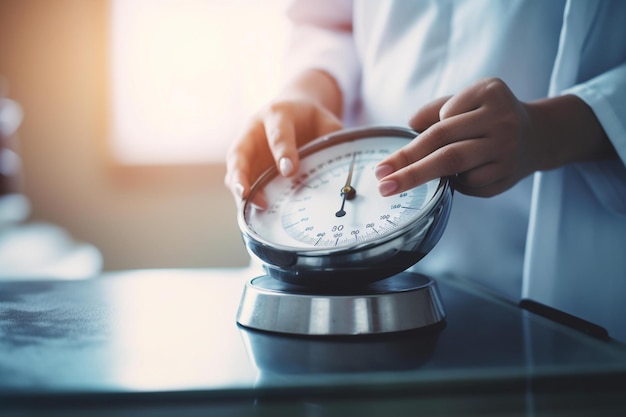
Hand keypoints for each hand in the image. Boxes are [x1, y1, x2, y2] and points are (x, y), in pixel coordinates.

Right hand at [225, 70, 343, 205]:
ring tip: (256, 206)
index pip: (277, 132)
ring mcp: (247, 150)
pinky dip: (246, 198)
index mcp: (277, 114)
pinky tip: (256, 211)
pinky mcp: (246, 167)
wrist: (294, 111)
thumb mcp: (324, 119)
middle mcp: (254, 131)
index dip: (282, 151)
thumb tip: (339, 163)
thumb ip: (331, 137)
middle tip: (245, 193)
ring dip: (240, 190)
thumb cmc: (309, 118)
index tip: (289, 170)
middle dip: (240, 173)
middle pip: (239, 152)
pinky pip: (240, 183)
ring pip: (235, 171)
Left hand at [375, 78, 535, 196]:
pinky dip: (453, 183)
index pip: (443, 119)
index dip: (417, 140)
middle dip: (407, 164)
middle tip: (380, 179)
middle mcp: (502, 119)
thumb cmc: (487, 116)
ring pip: (456, 166)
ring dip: (420, 176)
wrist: (536, 136)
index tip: (388, 160)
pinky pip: (470, 183)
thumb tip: (409, 125)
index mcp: (489, 93)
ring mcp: (507, 149)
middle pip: (444, 144)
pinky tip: (453, 178)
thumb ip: (435, 110)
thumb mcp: (466, 100)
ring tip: (390, 187)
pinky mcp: (508, 175)